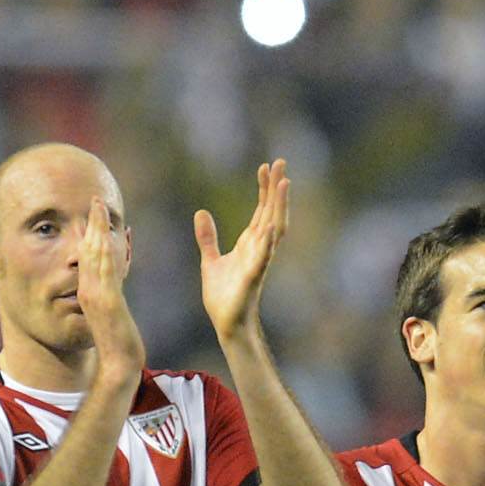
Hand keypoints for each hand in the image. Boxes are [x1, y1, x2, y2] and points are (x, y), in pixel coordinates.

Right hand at [77, 195, 146, 395]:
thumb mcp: (114, 315)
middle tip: (95, 199)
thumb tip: (114, 286)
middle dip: (92, 223)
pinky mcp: (106, 301)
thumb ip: (111, 298)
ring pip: (94, 255)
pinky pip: (103, 269)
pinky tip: (103, 234)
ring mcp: (96, 295)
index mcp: (91, 292)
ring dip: (95, 229)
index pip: (89, 256)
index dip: (92, 233)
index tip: (95, 212)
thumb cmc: (118, 345)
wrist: (118, 366)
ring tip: (97, 207)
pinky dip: (101, 249)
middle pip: (88, 250)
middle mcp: (89, 290)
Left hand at [196, 159, 290, 345]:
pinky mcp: (252, 277)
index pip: (261, 210)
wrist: (226, 323)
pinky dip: (266, 243)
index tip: (266, 167)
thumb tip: (201, 213)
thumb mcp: (210, 260)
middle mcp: (258, 249)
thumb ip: (208, 237)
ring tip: (283, 184)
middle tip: (281, 163)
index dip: (264, 189)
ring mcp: (258, 262)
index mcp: (250, 243)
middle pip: (271, 212)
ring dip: (278, 207)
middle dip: (276, 188)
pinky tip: (268, 226)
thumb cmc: (223, 296)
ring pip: (273, 229)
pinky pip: (262, 258)